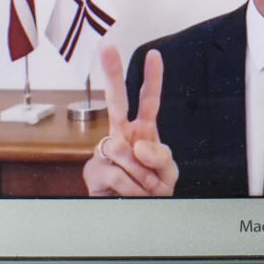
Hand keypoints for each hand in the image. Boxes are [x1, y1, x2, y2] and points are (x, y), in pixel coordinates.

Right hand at [83, 46, 178, 195]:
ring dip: (143, 176)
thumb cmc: (152, 190)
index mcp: (143, 130)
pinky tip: (132, 193)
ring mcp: (107, 150)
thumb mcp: (168, 172)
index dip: (152, 78)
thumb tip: (136, 144)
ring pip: (124, 150)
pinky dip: (132, 187)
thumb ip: (161, 156)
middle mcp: (123, 134)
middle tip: (107, 47)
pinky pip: (117, 172)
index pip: (148, 100)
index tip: (154, 55)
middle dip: (112, 72)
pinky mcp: (94, 168)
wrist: (137, 216)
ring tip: (147, 188)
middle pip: (116, 100)